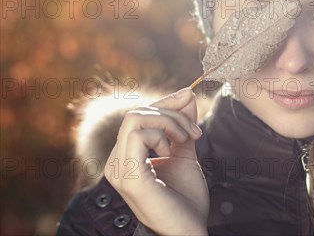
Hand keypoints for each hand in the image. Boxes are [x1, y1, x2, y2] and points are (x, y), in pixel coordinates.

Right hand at [104, 88, 208, 234]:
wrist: (189, 231)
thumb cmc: (186, 199)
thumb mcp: (185, 152)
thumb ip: (182, 125)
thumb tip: (186, 94)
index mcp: (126, 156)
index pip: (138, 116)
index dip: (165, 102)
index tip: (189, 97)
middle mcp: (116, 162)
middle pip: (137, 113)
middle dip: (171, 113)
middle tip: (194, 131)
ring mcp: (119, 170)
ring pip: (136, 118)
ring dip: (169, 122)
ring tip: (186, 140)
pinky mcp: (128, 176)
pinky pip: (139, 134)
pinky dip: (162, 134)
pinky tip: (172, 151)